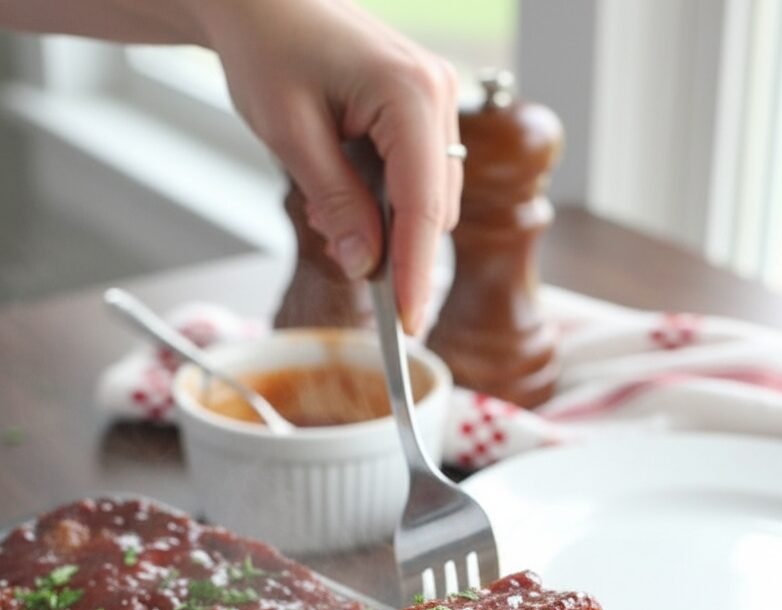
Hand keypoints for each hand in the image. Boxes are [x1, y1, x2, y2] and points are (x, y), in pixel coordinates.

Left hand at [199, 0, 461, 333]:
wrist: (262, 1)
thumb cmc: (268, 47)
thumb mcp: (290, 134)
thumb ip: (334, 202)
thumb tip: (364, 265)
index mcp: (410, 93)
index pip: (423, 206)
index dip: (415, 272)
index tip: (407, 324)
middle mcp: (438, 93)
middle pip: (435, 208)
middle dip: (394, 247)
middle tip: (334, 246)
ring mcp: (437, 99)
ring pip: (430, 198)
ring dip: (386, 222)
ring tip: (325, 203)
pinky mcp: (425, 109)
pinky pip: (419, 176)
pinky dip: (385, 199)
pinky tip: (341, 183)